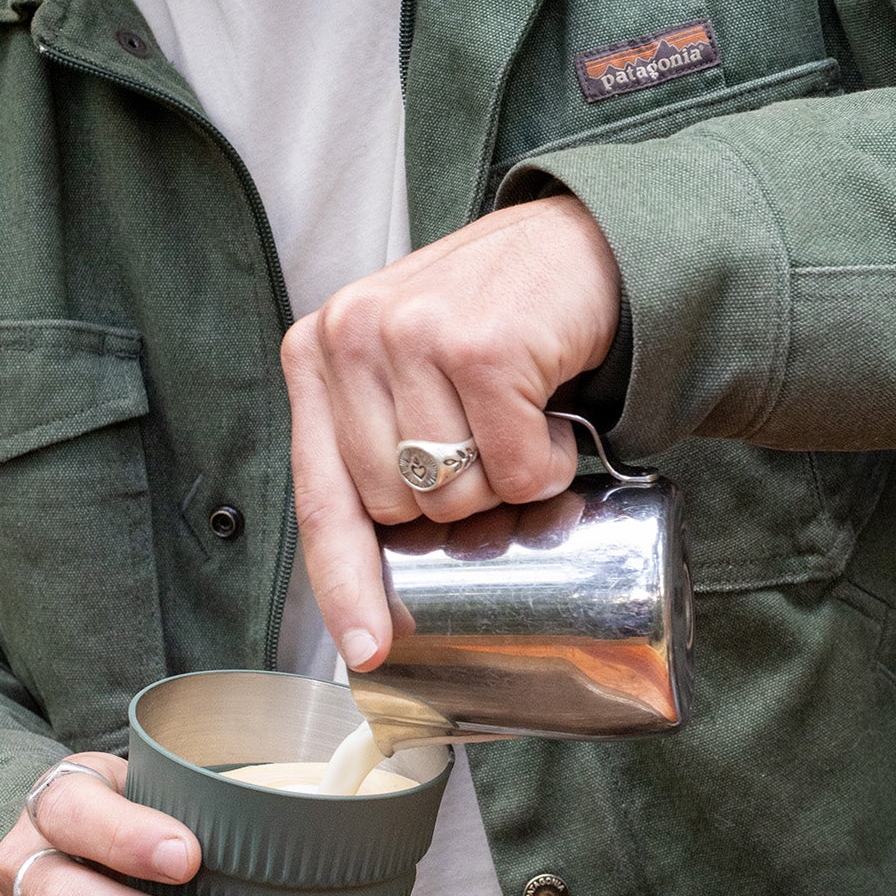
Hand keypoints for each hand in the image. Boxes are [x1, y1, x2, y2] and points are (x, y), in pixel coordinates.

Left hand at [281, 194, 620, 669]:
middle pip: (398, 509)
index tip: (368, 649)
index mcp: (317, 353)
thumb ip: (373, 439)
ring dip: (506, 480)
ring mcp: (413, 337)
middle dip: (455, 499)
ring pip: (456, 497)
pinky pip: (518, 472)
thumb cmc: (493, 322)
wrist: (578, 247)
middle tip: (484, 440)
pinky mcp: (480, 348)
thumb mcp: (407, 371)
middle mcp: (350, 337)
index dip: (345, 585)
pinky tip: (545, 408)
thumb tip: (380, 574)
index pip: (320, 498)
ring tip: (513, 417)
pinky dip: (547, 462)